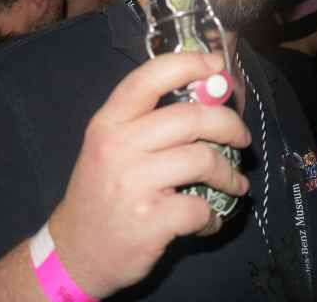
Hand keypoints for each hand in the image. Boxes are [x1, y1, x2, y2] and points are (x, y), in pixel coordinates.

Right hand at [48, 52, 250, 298]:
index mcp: (109, 122)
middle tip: (241, 137)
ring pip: (203, 160)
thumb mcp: (109, 146)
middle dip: (229, 125)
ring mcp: (133, 184)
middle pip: (191, 118)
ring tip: (234, 183)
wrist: (75, 252)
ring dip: (229, 174)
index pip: (149, 78)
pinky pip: (201, 208)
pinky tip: (207, 220)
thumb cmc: (101, 192)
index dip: (189, 64)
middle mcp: (118, 146)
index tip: (216, 65)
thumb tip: (208, 95)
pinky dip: (213, 216)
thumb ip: (148, 121)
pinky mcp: (150, 221)